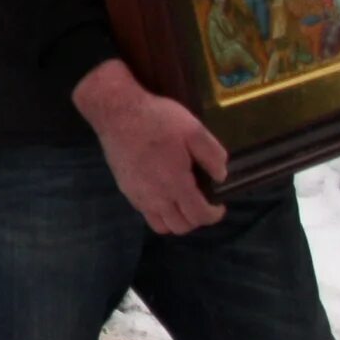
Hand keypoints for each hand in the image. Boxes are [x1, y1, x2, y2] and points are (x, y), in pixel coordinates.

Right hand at [72, 58, 228, 233]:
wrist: (118, 113)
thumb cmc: (158, 120)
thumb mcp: (194, 130)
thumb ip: (212, 155)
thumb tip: (220, 176)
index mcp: (176, 185)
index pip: (199, 216)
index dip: (214, 215)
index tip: (219, 205)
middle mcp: (156, 198)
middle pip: (180, 227)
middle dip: (196, 220)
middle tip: (202, 203)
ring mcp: (138, 196)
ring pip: (161, 225)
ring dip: (176, 220)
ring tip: (182, 203)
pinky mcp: (126, 189)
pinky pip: (145, 213)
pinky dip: (159, 212)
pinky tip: (162, 192)